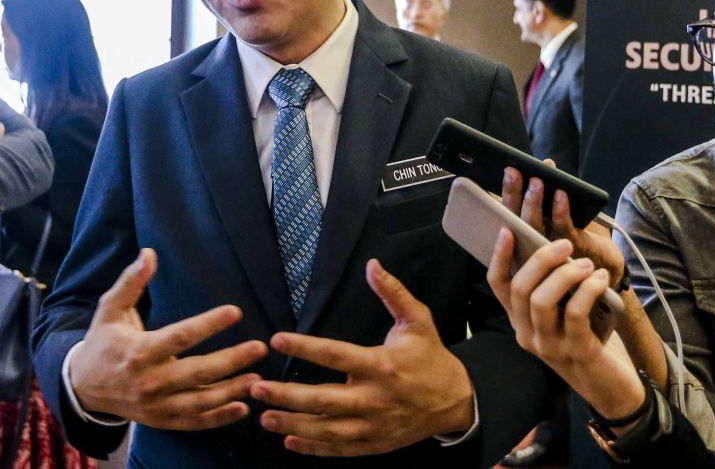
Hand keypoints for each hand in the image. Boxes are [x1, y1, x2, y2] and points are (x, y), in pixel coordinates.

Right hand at [68, 248, 267, 429]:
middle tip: (259, 348)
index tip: (236, 312)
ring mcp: (157, 406)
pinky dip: (219, 418)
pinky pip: (194, 422)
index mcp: (138, 352)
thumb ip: (130, 282)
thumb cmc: (103, 342)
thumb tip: (149, 253)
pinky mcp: (162, 421)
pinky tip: (242, 407)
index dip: (209, 324)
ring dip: (231, 391)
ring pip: (200, 401)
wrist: (83, 388)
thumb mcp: (110, 309)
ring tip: (258, 378)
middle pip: (197, 372)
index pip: (180, 336)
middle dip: (231, 360)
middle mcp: (150, 381)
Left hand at [249, 259, 473, 456]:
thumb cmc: (431, 357)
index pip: (336, 355)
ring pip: (327, 429)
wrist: (457, 401)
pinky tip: (290, 441)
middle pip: (323, 399)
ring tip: (264, 418)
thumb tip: (373, 264)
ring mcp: (374, 425)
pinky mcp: (375, 444)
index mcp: (381, 366)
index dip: (305, 348)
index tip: (277, 339)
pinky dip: (314, 448)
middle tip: (257, 388)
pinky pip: (340, 449)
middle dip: (287, 395)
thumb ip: (393, 293)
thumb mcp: (418, 321)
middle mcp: (374, 398)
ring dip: (293, 424)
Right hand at [486, 231, 643, 422]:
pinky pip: (574, 313)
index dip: (499, 257)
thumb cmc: (588, 340)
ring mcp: (548, 346)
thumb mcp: (563, 313)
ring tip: (585, 263)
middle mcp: (527, 333)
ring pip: (541, 300)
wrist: (611, 386)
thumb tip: (555, 246)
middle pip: (520, 289)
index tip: (508, 230)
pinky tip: (599, 278)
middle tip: (564, 244)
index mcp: (520, 321)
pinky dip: (588, 289)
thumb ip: (553, 288)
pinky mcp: (575, 352)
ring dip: (565, 274)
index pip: (498, 286)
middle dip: (541, 260)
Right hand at [502, 166, 624, 287]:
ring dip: (534, 203)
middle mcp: (529, 251)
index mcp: (522, 242)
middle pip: (515, 221)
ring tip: (536, 181)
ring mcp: (548, 254)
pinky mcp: (571, 253)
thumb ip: (545, 206)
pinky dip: (560, 211)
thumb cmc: (577, 241)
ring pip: (535, 227)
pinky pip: (562, 230)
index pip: (507, 216)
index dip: (505, 197)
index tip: (506, 174)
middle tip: (513, 172)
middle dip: (512, 195)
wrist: (604, 267)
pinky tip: (560, 195)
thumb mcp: (556, 223)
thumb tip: (544, 169)